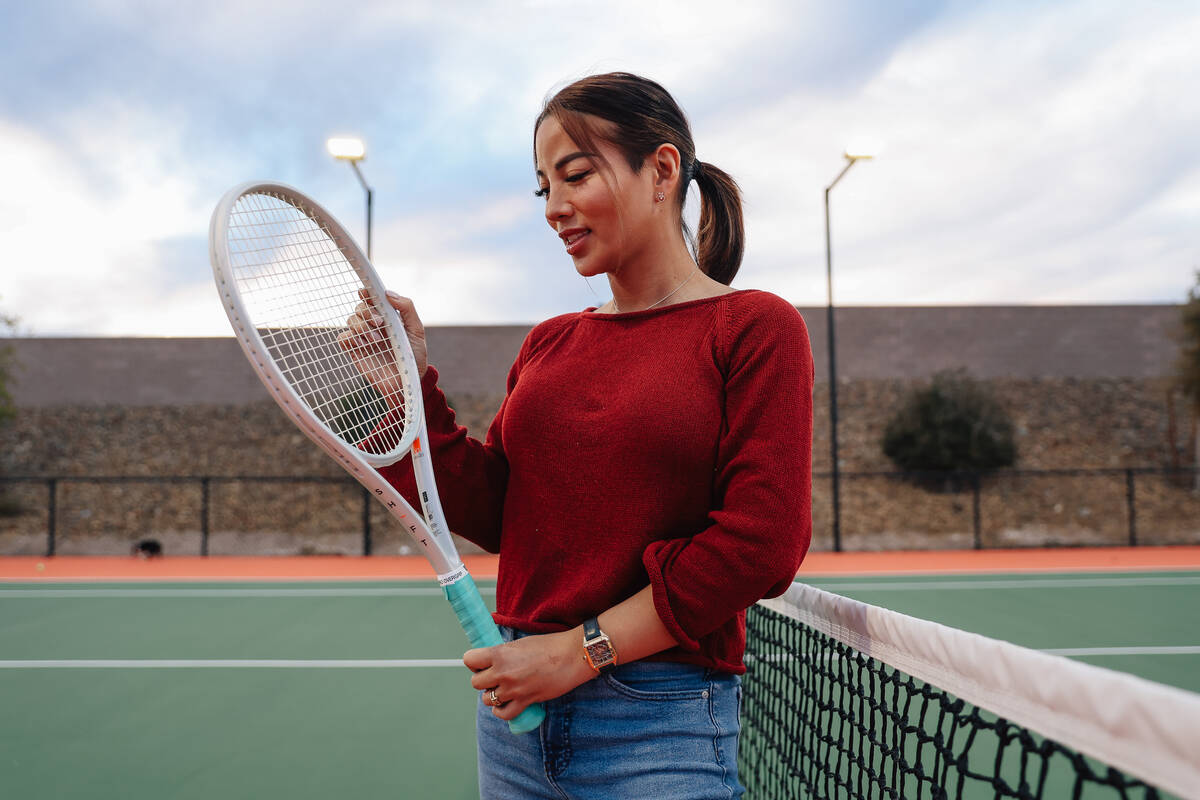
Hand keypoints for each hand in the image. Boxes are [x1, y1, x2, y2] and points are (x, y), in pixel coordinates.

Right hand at [337, 290, 428, 401]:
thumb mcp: (416, 330)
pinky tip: (363, 345)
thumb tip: (388, 293)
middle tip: (379, 323)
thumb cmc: (413, 356)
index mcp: (387, 316)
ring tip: (377, 340)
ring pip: (351, 320)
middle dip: (367, 311)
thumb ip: (407, 308)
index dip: (367, 292)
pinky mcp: (355, 351)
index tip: (366, 292)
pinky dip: (350, 337)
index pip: (372, 298)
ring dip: (362, 326)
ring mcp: (363, 337)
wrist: (408, 381)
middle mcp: (373, 325)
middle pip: (360, 307)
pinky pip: (343, 338)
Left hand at [465, 629, 595, 720]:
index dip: (474, 662)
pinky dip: (501, 711)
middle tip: (494, 676)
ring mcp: (513, 689)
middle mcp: (503, 672)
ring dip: (493, 695)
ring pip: (487, 700)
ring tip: (503, 689)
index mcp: (500, 653)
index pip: (470, 660)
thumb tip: (493, 660)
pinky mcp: (525, 701)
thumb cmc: (550, 645)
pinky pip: (503, 714)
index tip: (481, 663)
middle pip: (476, 683)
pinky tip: (506, 704)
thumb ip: (504, 653)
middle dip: (483, 680)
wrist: (572, 655)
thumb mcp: (521, 643)